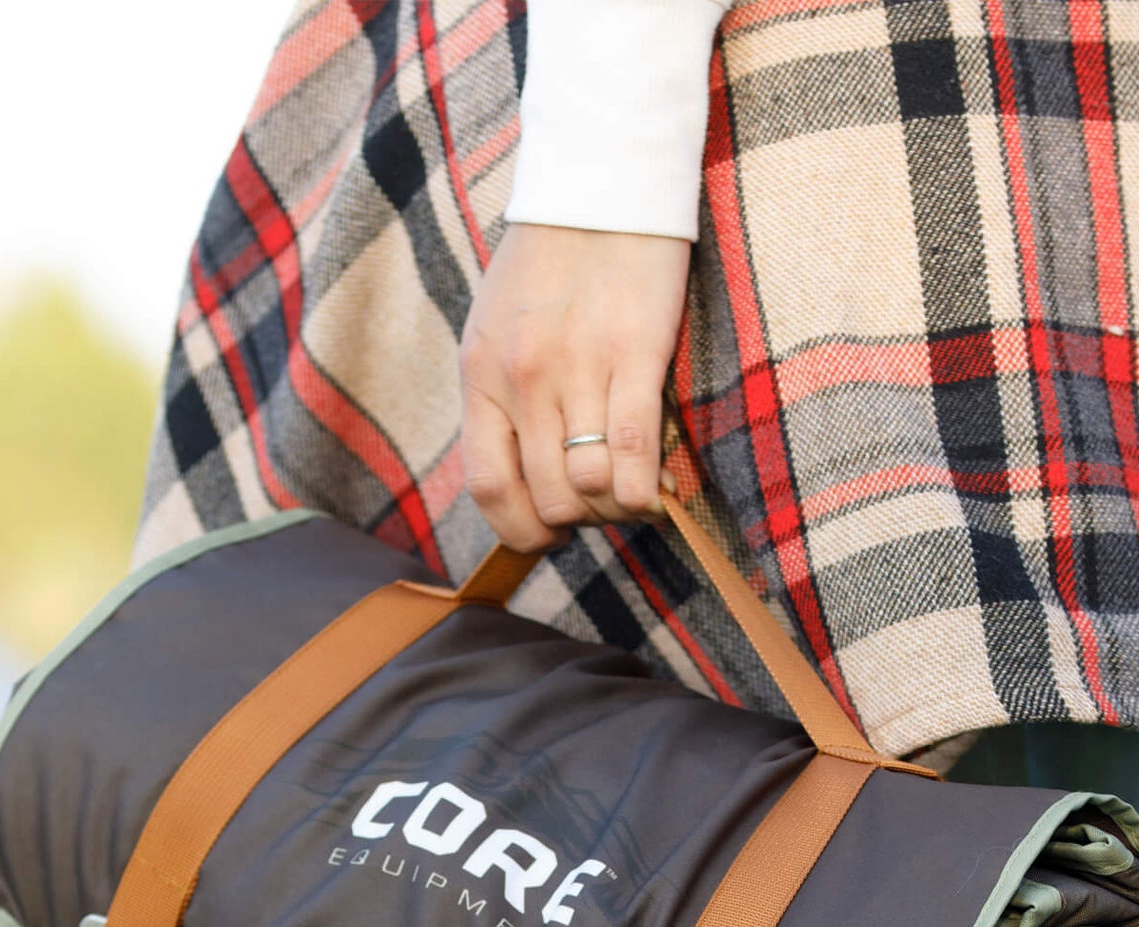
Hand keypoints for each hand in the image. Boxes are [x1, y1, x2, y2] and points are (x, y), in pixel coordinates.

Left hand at [459, 222, 690, 549]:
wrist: (602, 182)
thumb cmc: (552, 261)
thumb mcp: (497, 329)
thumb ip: (500, 398)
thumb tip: (521, 474)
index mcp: (481, 374)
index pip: (488, 488)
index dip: (521, 530)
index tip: (548, 532)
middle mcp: (522, 379)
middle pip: (547, 499)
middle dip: (579, 520)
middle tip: (602, 504)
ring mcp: (576, 370)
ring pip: (590, 490)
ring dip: (616, 509)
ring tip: (633, 491)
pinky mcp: (633, 357)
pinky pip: (632, 459)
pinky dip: (645, 490)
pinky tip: (657, 487)